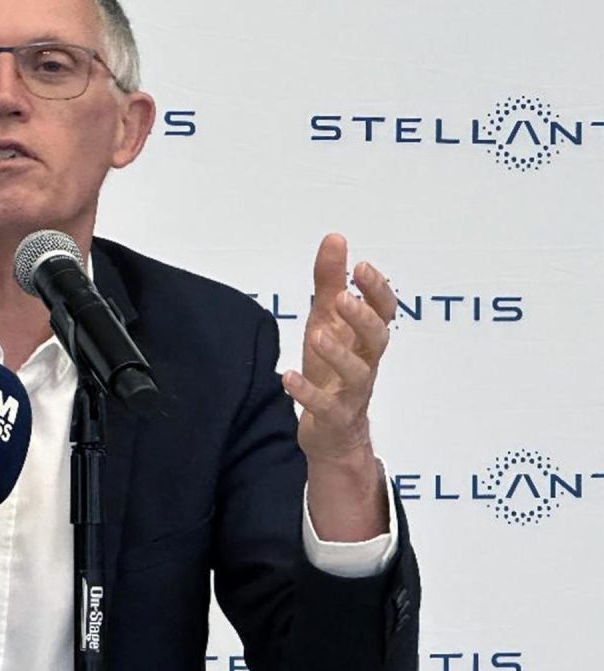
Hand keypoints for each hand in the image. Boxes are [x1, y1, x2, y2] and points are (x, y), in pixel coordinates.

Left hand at [283, 233, 395, 464]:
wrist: (332, 432)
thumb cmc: (331, 370)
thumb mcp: (326, 321)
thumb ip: (329, 282)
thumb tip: (335, 238)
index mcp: (364, 339)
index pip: (383, 312)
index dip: (377, 290)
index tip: (362, 267)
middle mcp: (364, 364)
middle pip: (377, 340)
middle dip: (363, 318)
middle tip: (344, 298)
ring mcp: (351, 393)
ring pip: (358, 374)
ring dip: (338, 353)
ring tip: (316, 335)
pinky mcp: (333, 418)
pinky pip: (325, 407)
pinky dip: (307, 393)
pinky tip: (287, 376)